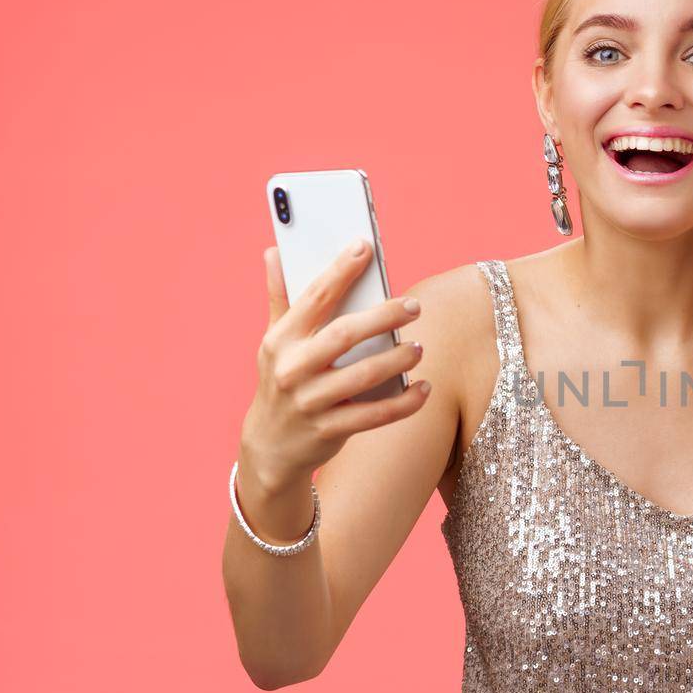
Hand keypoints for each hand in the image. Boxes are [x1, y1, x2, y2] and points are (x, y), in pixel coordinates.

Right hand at [238, 240, 429, 492]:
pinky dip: (404, 402)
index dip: (340, 270)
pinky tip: (423, 389)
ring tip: (418, 348)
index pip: (314, 297)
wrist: (270, 446)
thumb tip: (274, 252)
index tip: (365, 247)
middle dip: (383, 317)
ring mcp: (310, 402)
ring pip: (364, 375)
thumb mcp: (274, 341)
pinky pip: (374, 414)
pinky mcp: (329, 429)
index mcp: (280, 339)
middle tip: (414, 306)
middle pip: (344, 335)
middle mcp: (292, 368)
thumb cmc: (280, 381)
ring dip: (398, 360)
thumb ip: (281, 297)